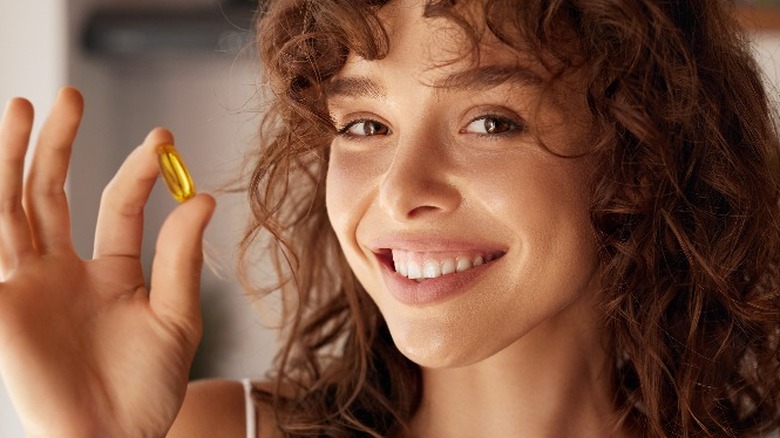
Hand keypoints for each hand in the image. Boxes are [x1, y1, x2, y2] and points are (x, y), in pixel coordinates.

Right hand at [0, 87, 215, 437]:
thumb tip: (203, 195)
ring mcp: (26, 285)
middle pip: (52, 192)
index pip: (118, 203)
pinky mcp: (0, 307)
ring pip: (10, 208)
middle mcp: (62, 270)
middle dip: (58, 143)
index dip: (138, 169)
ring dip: (11, 158)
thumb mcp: (176, 315)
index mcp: (108, 270)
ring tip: (21, 106)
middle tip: (71, 94)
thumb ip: (182, 256)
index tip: (163, 139)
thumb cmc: (148, 388)